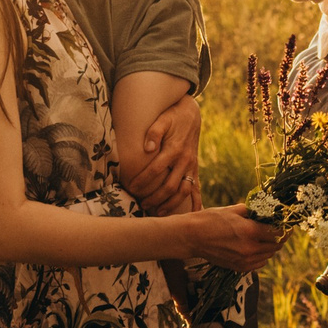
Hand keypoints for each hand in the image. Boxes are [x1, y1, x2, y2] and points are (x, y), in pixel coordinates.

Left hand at [121, 94, 201, 214]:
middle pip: (170, 186)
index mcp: (175, 149)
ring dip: (171, 204)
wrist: (191, 114)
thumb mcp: (163, 119)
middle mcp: (185, 160)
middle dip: (155, 198)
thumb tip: (146, 148)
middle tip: (141, 205)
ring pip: (184, 191)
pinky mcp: (195, 168)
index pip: (156, 170)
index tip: (131, 188)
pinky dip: (195, 202)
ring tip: (158, 212)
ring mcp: (192, 166)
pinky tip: (191, 213)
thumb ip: (154, 132)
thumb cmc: (172, 116)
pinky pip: (196, 188)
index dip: (143, 181)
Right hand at [186, 204, 283, 272]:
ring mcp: (245, 261)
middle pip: (277, 245)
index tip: (287, 222)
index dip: (285, 227)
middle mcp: (250, 249)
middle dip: (280, 236)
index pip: (279, 232)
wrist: (192, 237)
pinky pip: (259, 263)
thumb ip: (254, 210)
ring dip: (271, 246)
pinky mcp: (239, 268)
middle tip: (278, 228)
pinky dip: (262, 255)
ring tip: (266, 236)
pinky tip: (256, 246)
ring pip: (269, 255)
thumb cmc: (211, 219)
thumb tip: (268, 208)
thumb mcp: (234, 209)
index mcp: (251, 231)